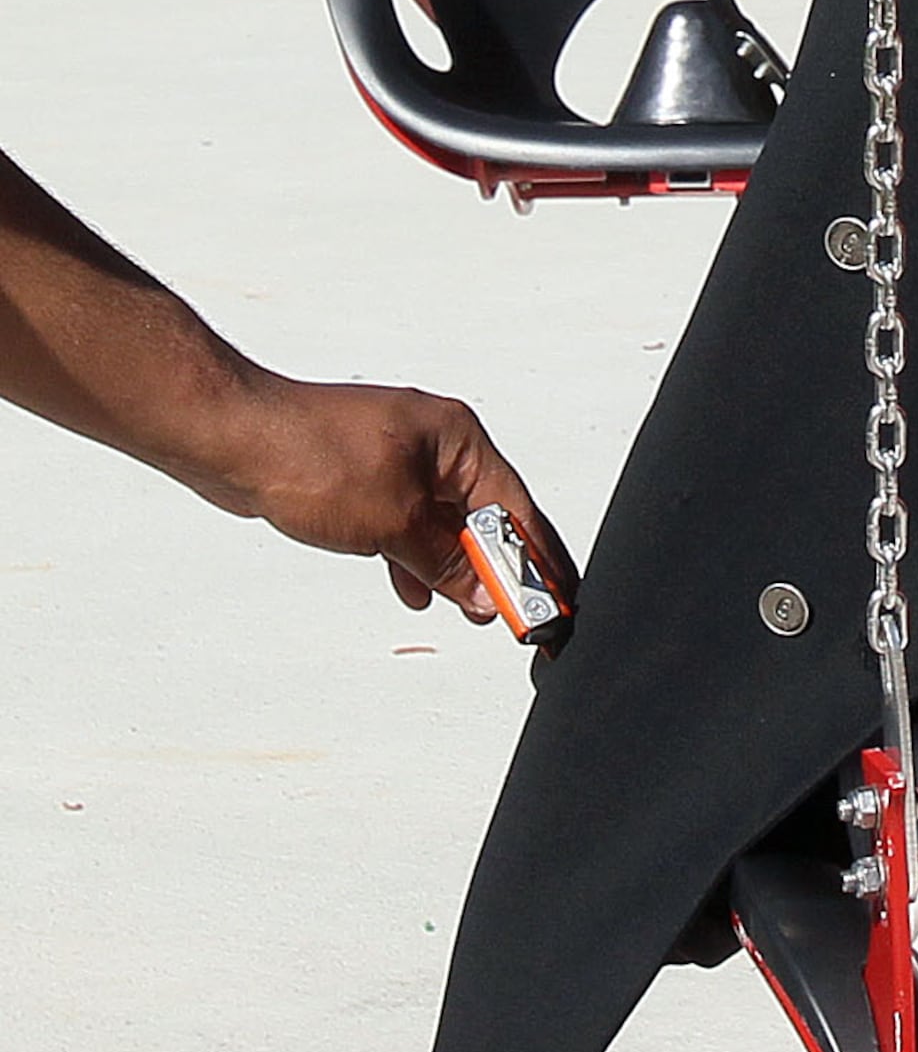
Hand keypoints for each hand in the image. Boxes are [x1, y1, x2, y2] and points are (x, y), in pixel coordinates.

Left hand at [190, 369, 576, 626]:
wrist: (231, 438)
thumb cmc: (309, 454)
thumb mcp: (391, 522)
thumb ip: (444, 562)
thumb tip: (483, 595)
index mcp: (457, 437)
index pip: (515, 506)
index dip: (535, 557)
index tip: (553, 599)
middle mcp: (435, 443)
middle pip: (484, 514)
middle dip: (498, 565)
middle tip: (516, 614)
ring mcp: (397, 459)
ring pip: (443, 521)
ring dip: (456, 565)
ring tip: (471, 610)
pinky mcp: (365, 477)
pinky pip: (407, 521)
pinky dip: (415, 555)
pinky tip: (412, 587)